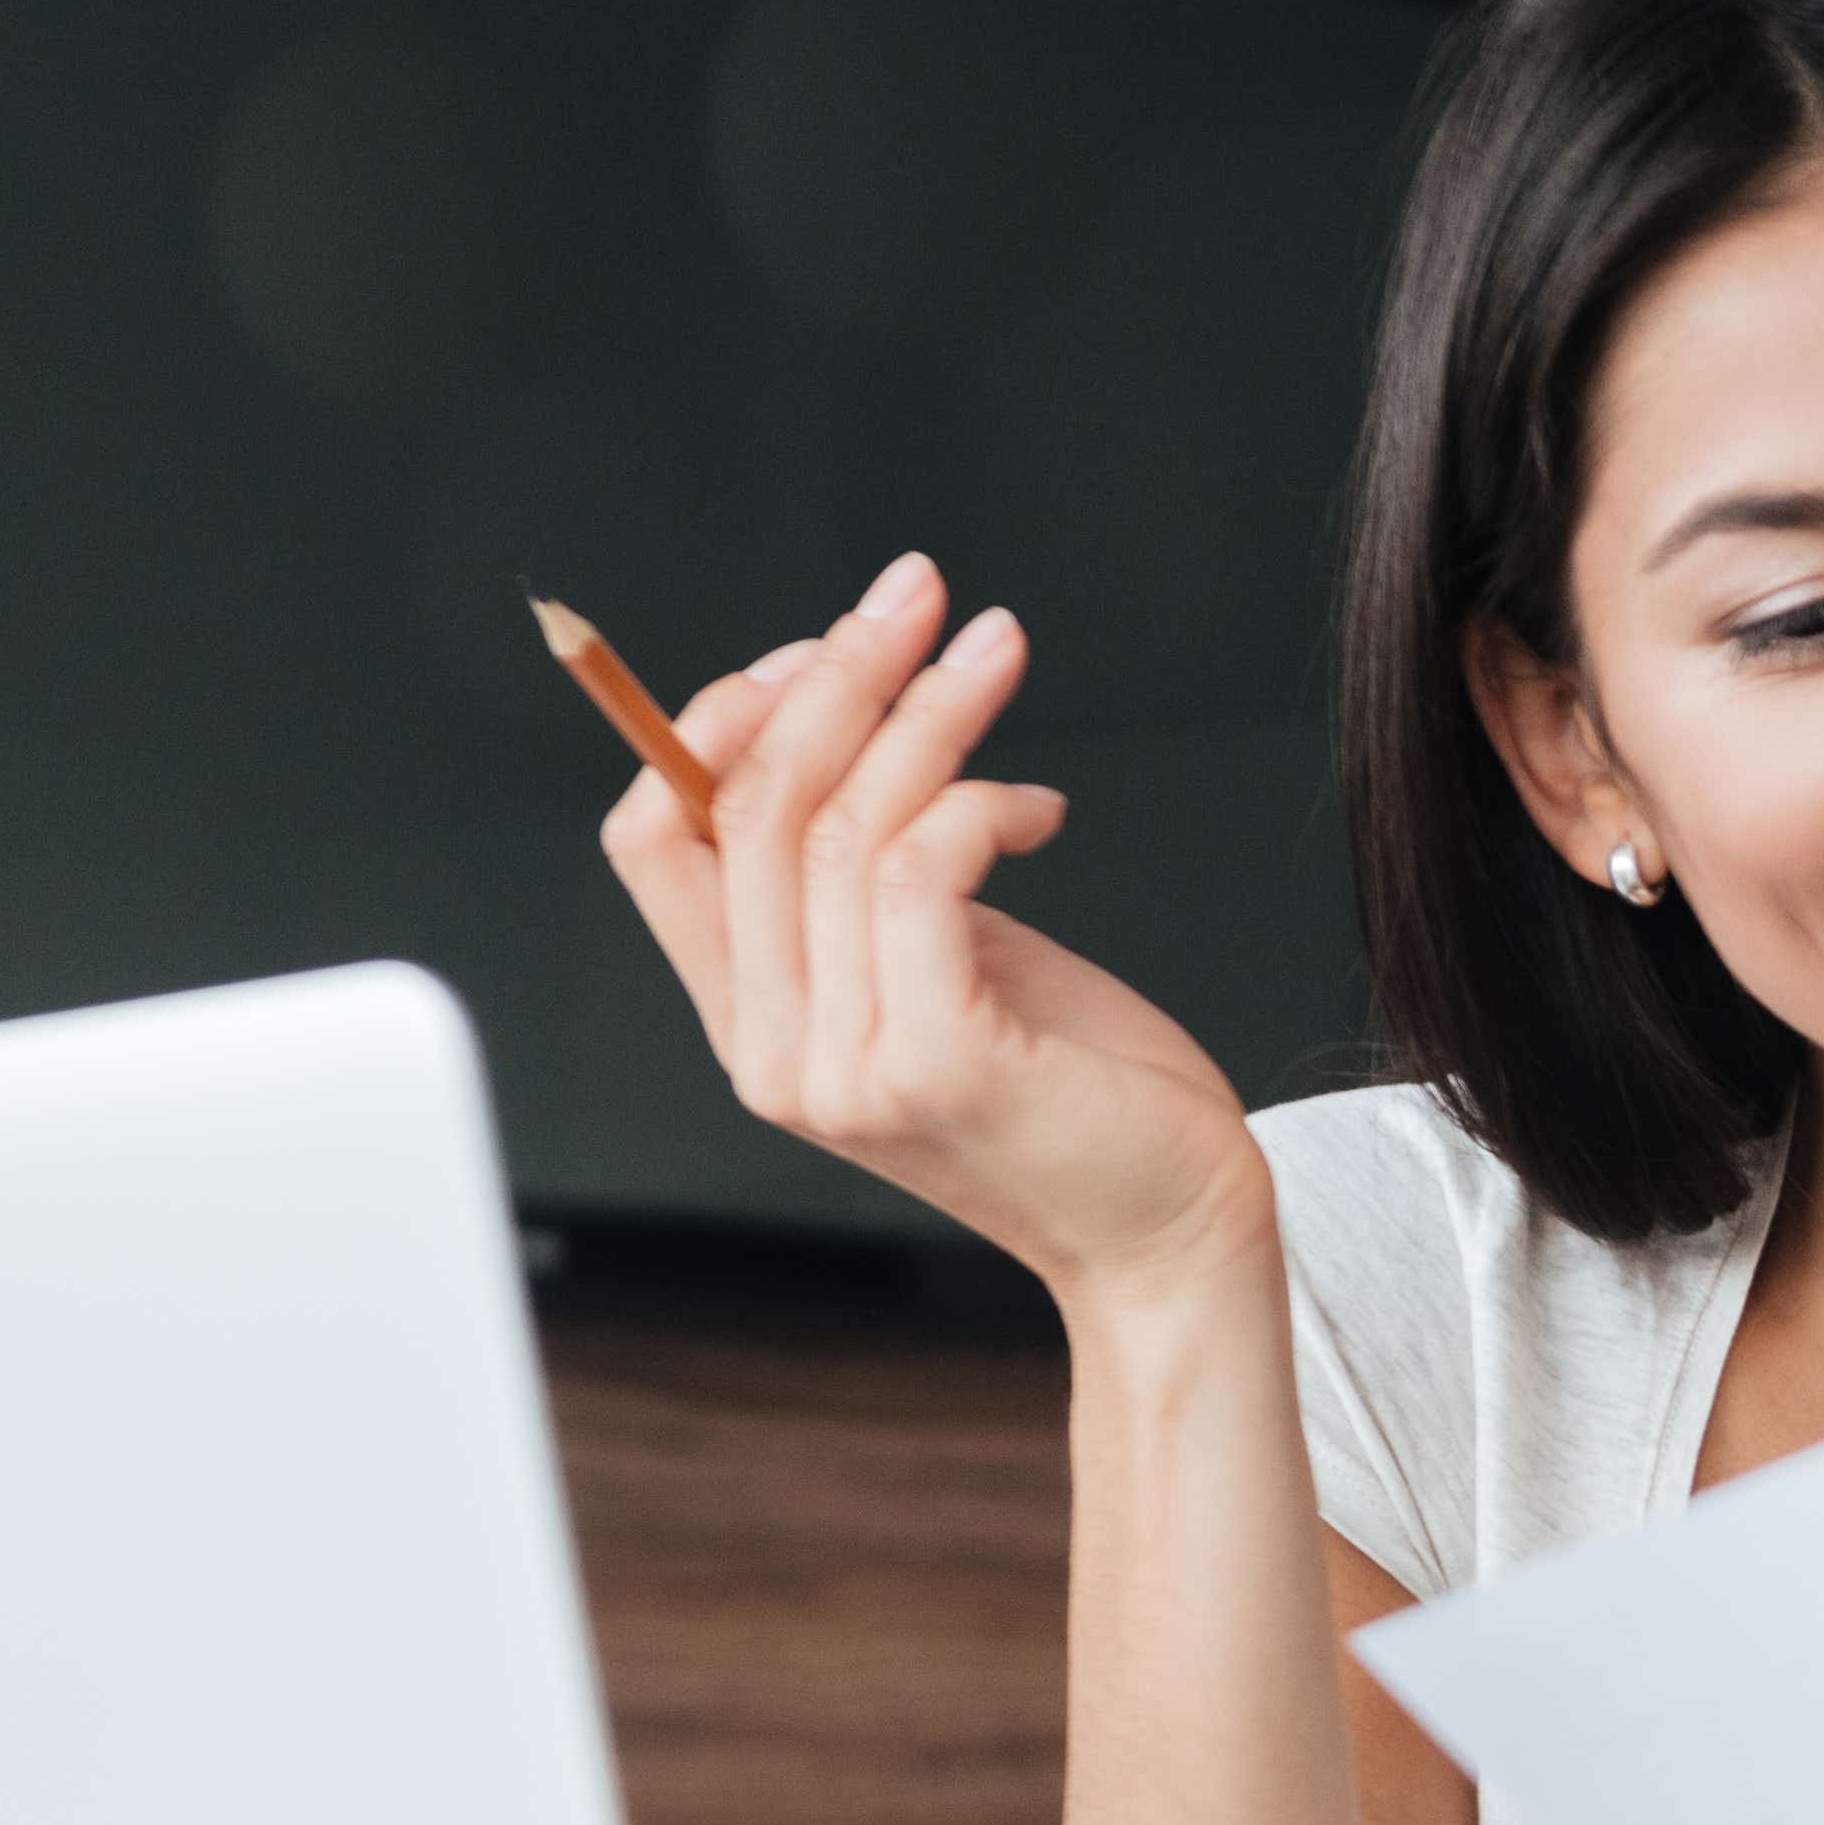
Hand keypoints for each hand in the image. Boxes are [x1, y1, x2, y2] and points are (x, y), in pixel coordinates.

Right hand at [597, 546, 1266, 1307]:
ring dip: (927, 708)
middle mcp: (772, 1052)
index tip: (816, 648)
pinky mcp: (935, 1061)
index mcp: (753, 1022)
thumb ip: (870, 881)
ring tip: (995, 649)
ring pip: (841, 823)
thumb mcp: (946, 962)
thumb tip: (849, 718)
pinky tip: (1040, 808)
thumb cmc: (1077, 1088)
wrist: (1170, 1231)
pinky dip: (979, 801)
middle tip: (917, 593)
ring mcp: (844, 1067)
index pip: (652, 842)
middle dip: (836, 673)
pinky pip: (919, 869)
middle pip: (748, 808)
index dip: (711, 723)